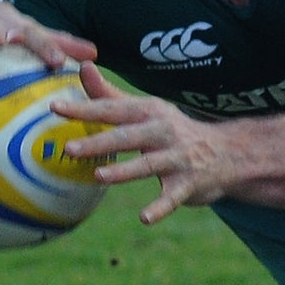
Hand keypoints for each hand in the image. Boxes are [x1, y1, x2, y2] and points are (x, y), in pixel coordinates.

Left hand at [55, 62, 238, 224]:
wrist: (229, 153)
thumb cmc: (174, 131)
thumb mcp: (147, 109)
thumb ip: (110, 94)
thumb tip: (82, 66)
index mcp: (149, 112)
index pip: (112, 109)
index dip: (84, 109)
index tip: (55, 108)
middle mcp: (164, 132)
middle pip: (128, 136)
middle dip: (99, 142)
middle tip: (70, 149)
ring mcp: (178, 158)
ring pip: (148, 165)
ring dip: (124, 170)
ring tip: (99, 176)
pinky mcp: (188, 184)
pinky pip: (172, 197)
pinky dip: (160, 208)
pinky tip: (144, 218)